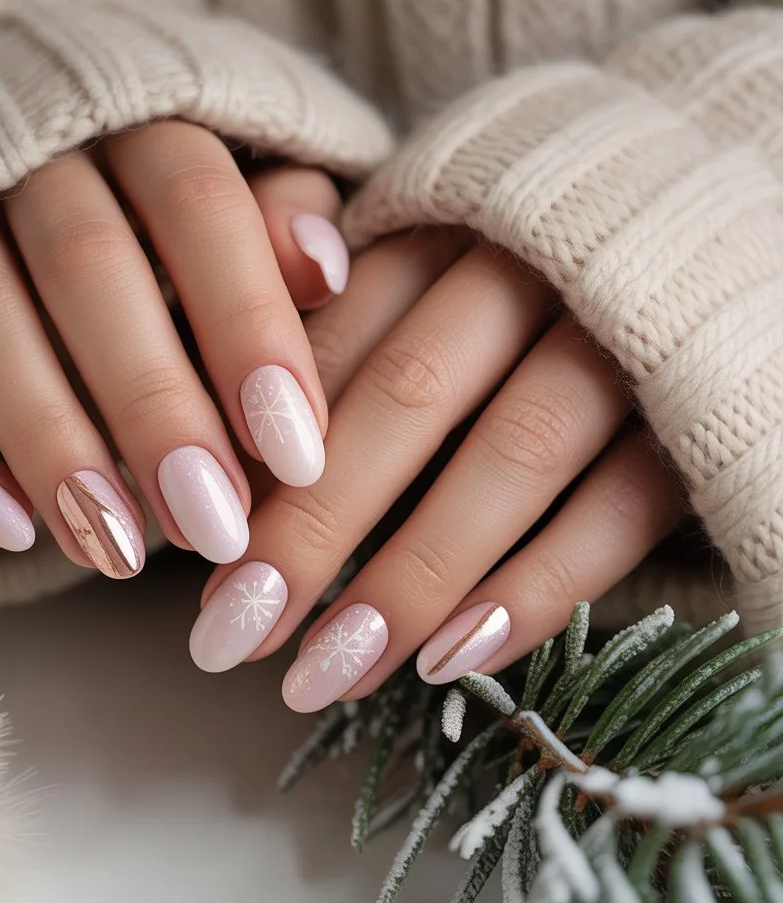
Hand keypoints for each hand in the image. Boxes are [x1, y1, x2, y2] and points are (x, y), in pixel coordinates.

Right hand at [0, 122, 347, 575]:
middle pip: (86, 268)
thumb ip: (285, 225)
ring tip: (119, 552)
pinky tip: (10, 533)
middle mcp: (32, 160)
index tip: (297, 454)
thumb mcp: (244, 200)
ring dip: (52, 445)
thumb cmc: (163, 218)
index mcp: (138, 125)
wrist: (6, 168)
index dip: (248, 328)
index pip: (197, 205)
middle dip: (154, 407)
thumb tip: (323, 270)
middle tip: (213, 526)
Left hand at [191, 233, 686, 708]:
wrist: (698, 246)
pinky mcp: (698, 407)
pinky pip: (620, 507)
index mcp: (444, 228)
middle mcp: (531, 270)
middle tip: (232, 637)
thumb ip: (335, 337)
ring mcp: (623, 335)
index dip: (257, 460)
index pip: (333, 346)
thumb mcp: (426, 280)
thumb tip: (232, 474)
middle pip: (408, 399)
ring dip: (412, 577)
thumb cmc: (528, 283)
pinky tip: (455, 658)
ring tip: (329, 674)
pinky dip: (536, 588)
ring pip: (514, 456)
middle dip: (313, 529)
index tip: (204, 566)